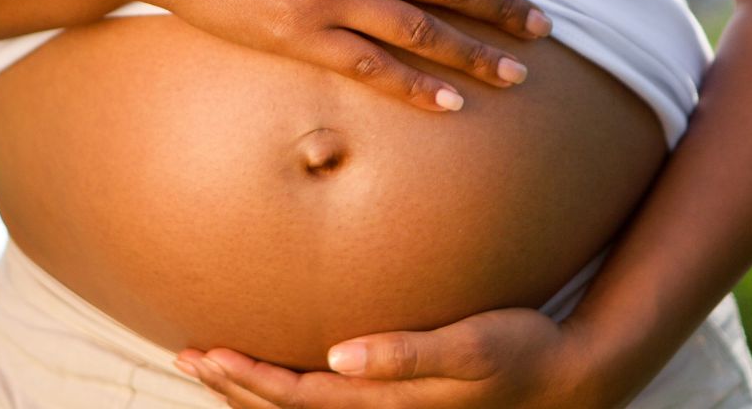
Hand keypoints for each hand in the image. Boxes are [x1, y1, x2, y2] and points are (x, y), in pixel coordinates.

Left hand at [174, 308, 603, 408]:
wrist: (564, 380)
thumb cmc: (519, 352)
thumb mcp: (471, 347)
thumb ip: (407, 353)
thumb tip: (340, 355)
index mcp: (387, 402)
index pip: (297, 396)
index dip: (247, 378)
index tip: (205, 353)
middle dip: (234, 386)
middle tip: (188, 356)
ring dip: (253, 393)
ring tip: (215, 370)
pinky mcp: (400, 404)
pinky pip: (329, 406)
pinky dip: (291, 394)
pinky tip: (283, 376)